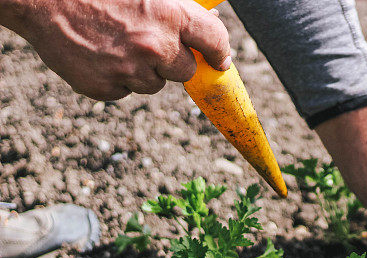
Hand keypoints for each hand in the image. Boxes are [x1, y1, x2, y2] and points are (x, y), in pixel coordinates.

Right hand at [1, 0, 230, 99]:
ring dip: (143, 70)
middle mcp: (155, 47)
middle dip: (174, 61)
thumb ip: (180, 6)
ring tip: (116, 43)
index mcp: (170, 15)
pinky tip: (99, 54)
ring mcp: (129, 71)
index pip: (214, 41)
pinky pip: (124, 91)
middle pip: (186, 71)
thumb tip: (211, 19)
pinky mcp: (105, 88)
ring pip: (154, 84)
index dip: (218, 51)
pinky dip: (116, 78)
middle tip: (152, 45)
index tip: (218, 59)